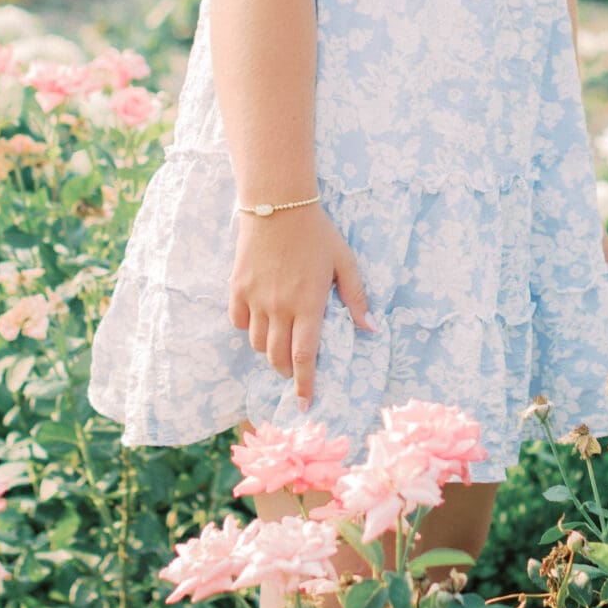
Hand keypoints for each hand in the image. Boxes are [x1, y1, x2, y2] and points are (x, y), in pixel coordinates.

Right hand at [229, 208, 376, 407]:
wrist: (277, 204)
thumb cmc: (317, 233)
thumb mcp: (345, 261)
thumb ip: (356, 297)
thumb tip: (370, 329)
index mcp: (308, 304)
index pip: (304, 357)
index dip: (304, 384)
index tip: (305, 403)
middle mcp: (279, 307)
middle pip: (277, 357)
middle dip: (286, 372)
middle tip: (293, 371)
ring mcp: (256, 298)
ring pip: (258, 343)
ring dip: (269, 350)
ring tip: (279, 340)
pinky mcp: (237, 287)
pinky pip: (239, 322)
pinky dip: (249, 328)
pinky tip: (260, 319)